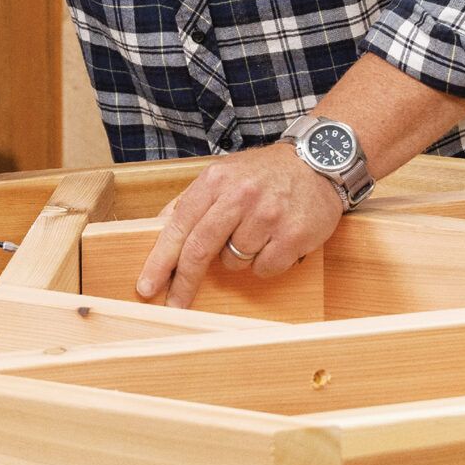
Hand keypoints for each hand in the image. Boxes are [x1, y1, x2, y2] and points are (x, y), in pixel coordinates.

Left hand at [136, 143, 344, 306]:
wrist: (318, 160)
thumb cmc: (264, 174)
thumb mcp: (222, 175)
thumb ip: (190, 201)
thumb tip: (158, 229)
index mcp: (215, 181)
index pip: (178, 226)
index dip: (160, 260)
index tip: (146, 286)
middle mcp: (240, 196)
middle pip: (199, 249)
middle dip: (183, 281)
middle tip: (174, 303)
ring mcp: (268, 216)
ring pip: (233, 262)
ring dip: (236, 259)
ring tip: (254, 234)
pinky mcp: (293, 235)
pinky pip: (263, 268)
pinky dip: (264, 263)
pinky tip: (274, 242)